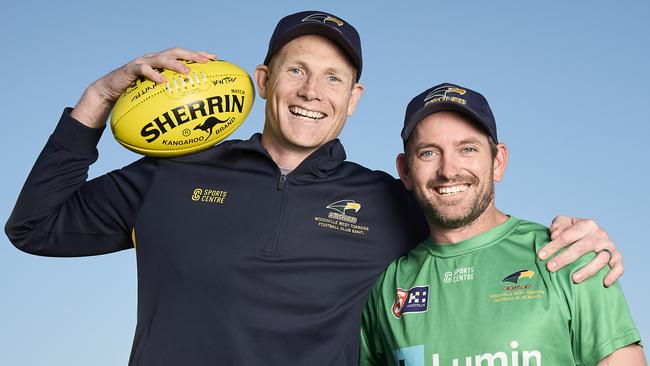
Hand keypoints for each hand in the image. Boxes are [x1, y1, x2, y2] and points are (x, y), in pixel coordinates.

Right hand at [71, 47, 216, 127]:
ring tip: (187, 71)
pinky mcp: (131, 69)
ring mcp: (143, 62)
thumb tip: (192, 115)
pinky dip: (153, 75)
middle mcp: (154, 59)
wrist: (109, 91)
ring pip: (162, 58)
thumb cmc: (135, 95)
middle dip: (192, 55)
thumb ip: (170, 98)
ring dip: (176, 64)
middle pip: (176, 52)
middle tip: (205, 61)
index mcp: (163, 63)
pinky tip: (162, 82)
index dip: (199, 55)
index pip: (184, 55)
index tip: (216, 58)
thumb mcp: (155, 96)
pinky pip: (143, 70)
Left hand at [537, 215, 622, 286]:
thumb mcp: (563, 223)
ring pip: (601, 259)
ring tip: (573, 279)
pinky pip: (618, 267)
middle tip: (550, 268)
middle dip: (565, 258)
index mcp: (587, 224)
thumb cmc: (573, 231)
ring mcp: (610, 247)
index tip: (541, 256)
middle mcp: (600, 235)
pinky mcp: (617, 258)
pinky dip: (613, 274)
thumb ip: (557, 225)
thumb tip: (554, 234)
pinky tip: (604, 283)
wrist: (592, 236)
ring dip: (588, 270)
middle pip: (583, 247)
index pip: (568, 235)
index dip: (553, 246)